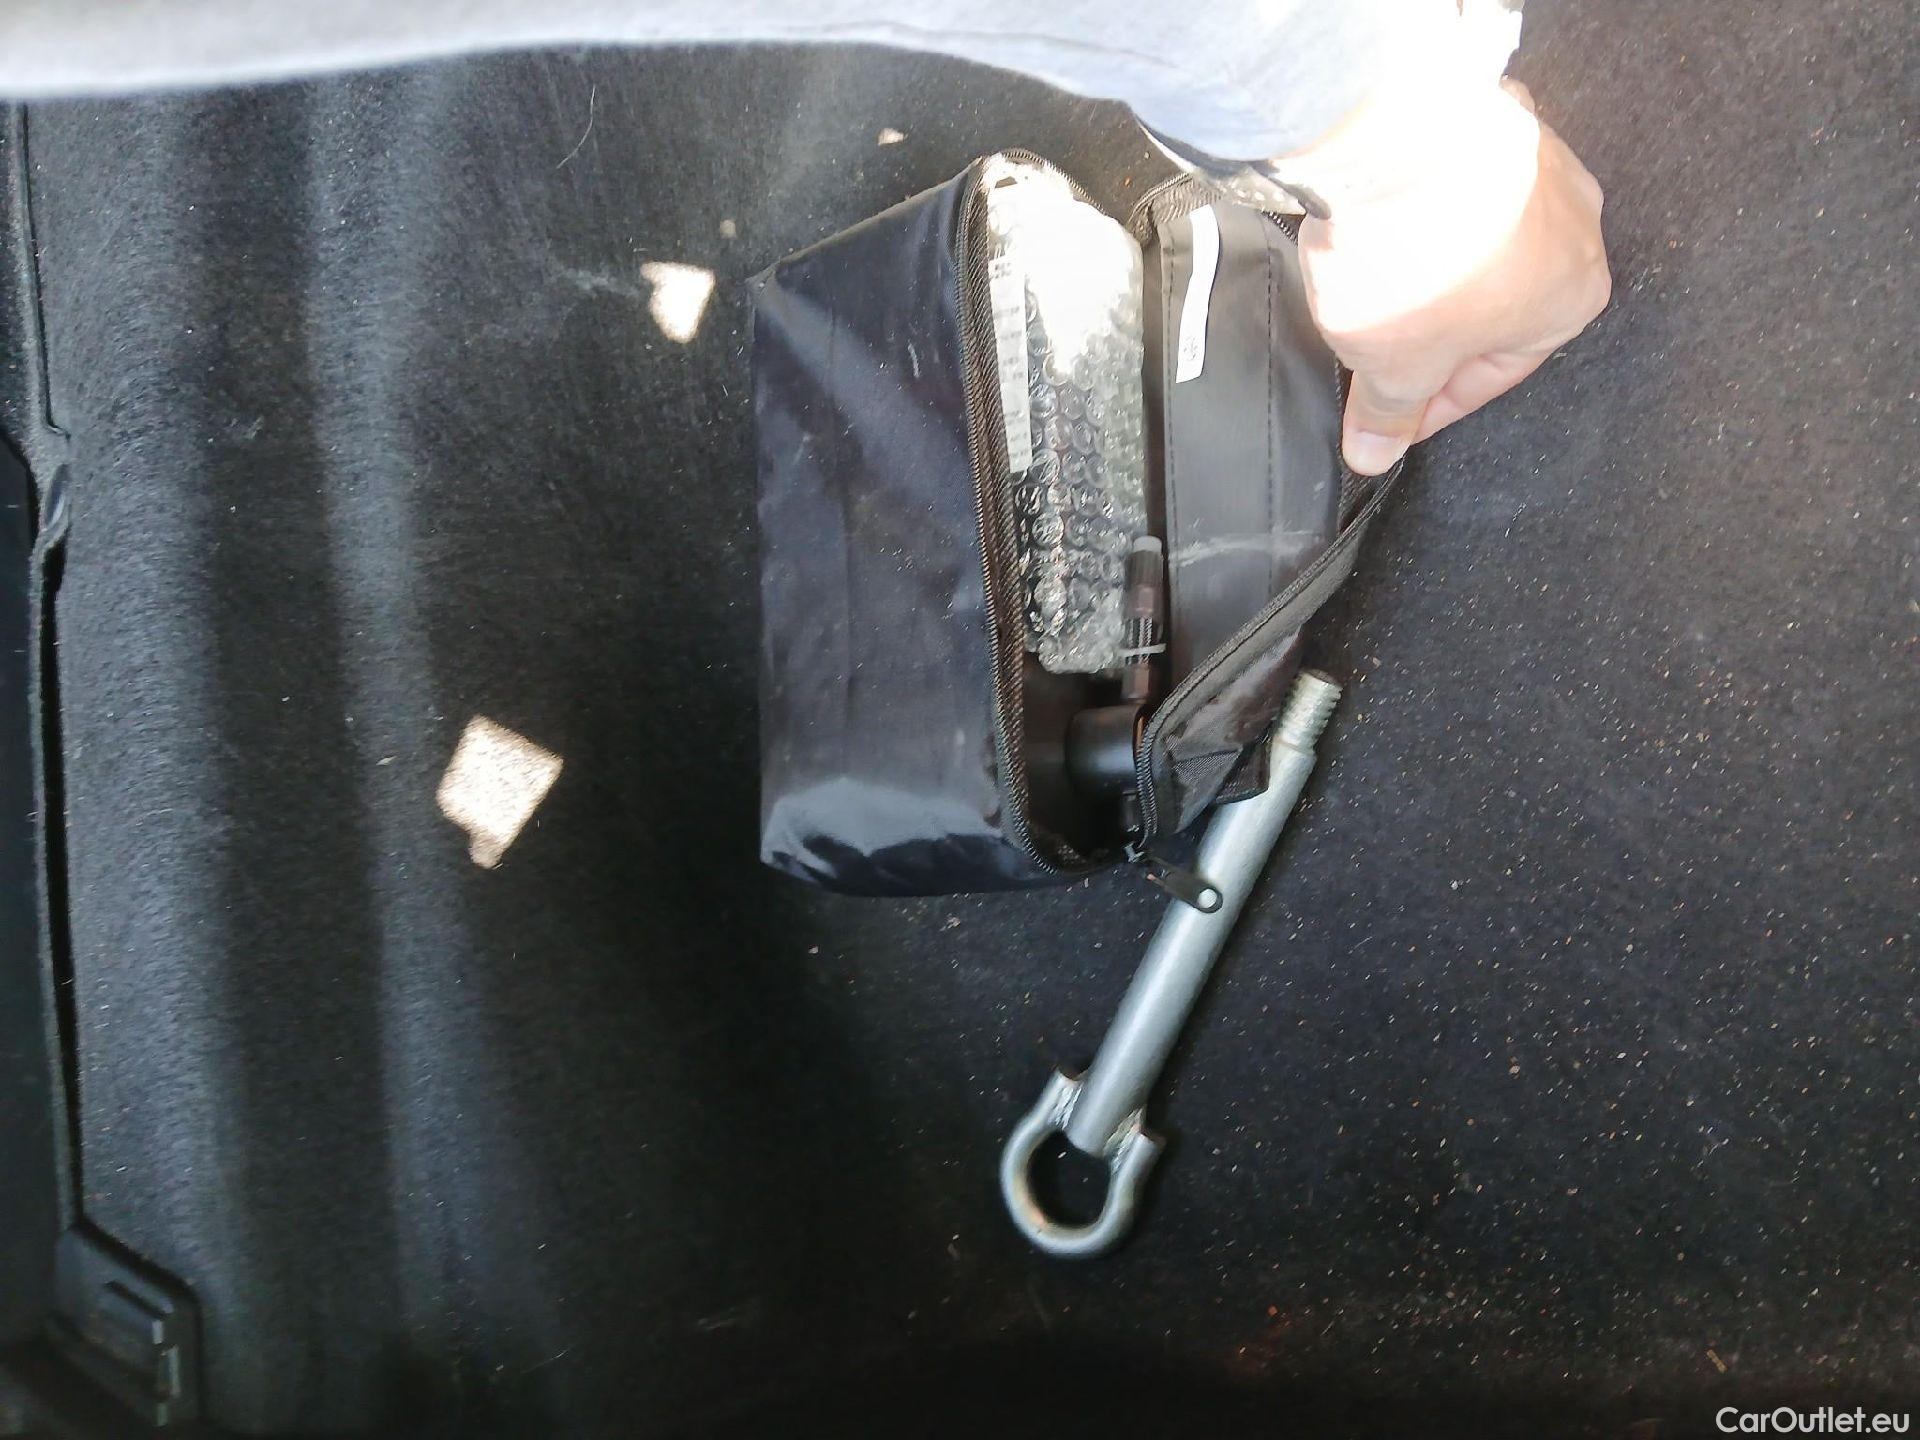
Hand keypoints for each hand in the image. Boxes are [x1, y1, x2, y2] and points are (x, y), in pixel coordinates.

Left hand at [1292, 80, 1610, 474]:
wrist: (1401, 146)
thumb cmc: (1421, 265)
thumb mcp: (1396, 365)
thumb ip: (1389, 412)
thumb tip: (1374, 453)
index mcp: (1574, 300)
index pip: (1493, 374)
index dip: (1429, 402)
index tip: (1389, 414)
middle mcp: (1576, 227)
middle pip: (1491, 302)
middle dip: (1434, 330)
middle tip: (1375, 350)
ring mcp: (1543, 161)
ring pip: (1483, 234)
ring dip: (1434, 262)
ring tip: (1377, 276)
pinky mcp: (1499, 114)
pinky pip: (1465, 172)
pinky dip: (1433, 196)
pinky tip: (1393, 207)